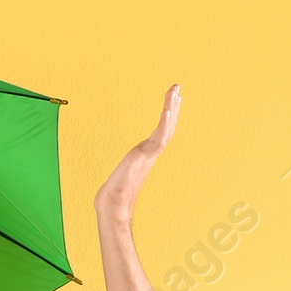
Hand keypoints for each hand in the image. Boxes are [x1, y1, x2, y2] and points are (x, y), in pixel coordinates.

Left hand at [94, 83, 179, 223]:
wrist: (113, 203)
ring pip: (165, 126)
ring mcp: (149, 153)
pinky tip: (167, 109)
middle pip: (167, 124)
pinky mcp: (144, 155)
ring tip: (175, 90)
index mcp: (147, 153)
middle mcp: (151, 151)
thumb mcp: (121, 174)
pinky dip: (164, 122)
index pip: (162, 130)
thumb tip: (115, 179)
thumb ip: (124, 170)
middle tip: (177, 87)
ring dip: (171, 107)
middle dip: (173, 105)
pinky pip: (159, 136)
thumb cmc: (115, 192)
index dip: (169, 115)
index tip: (173, 100)